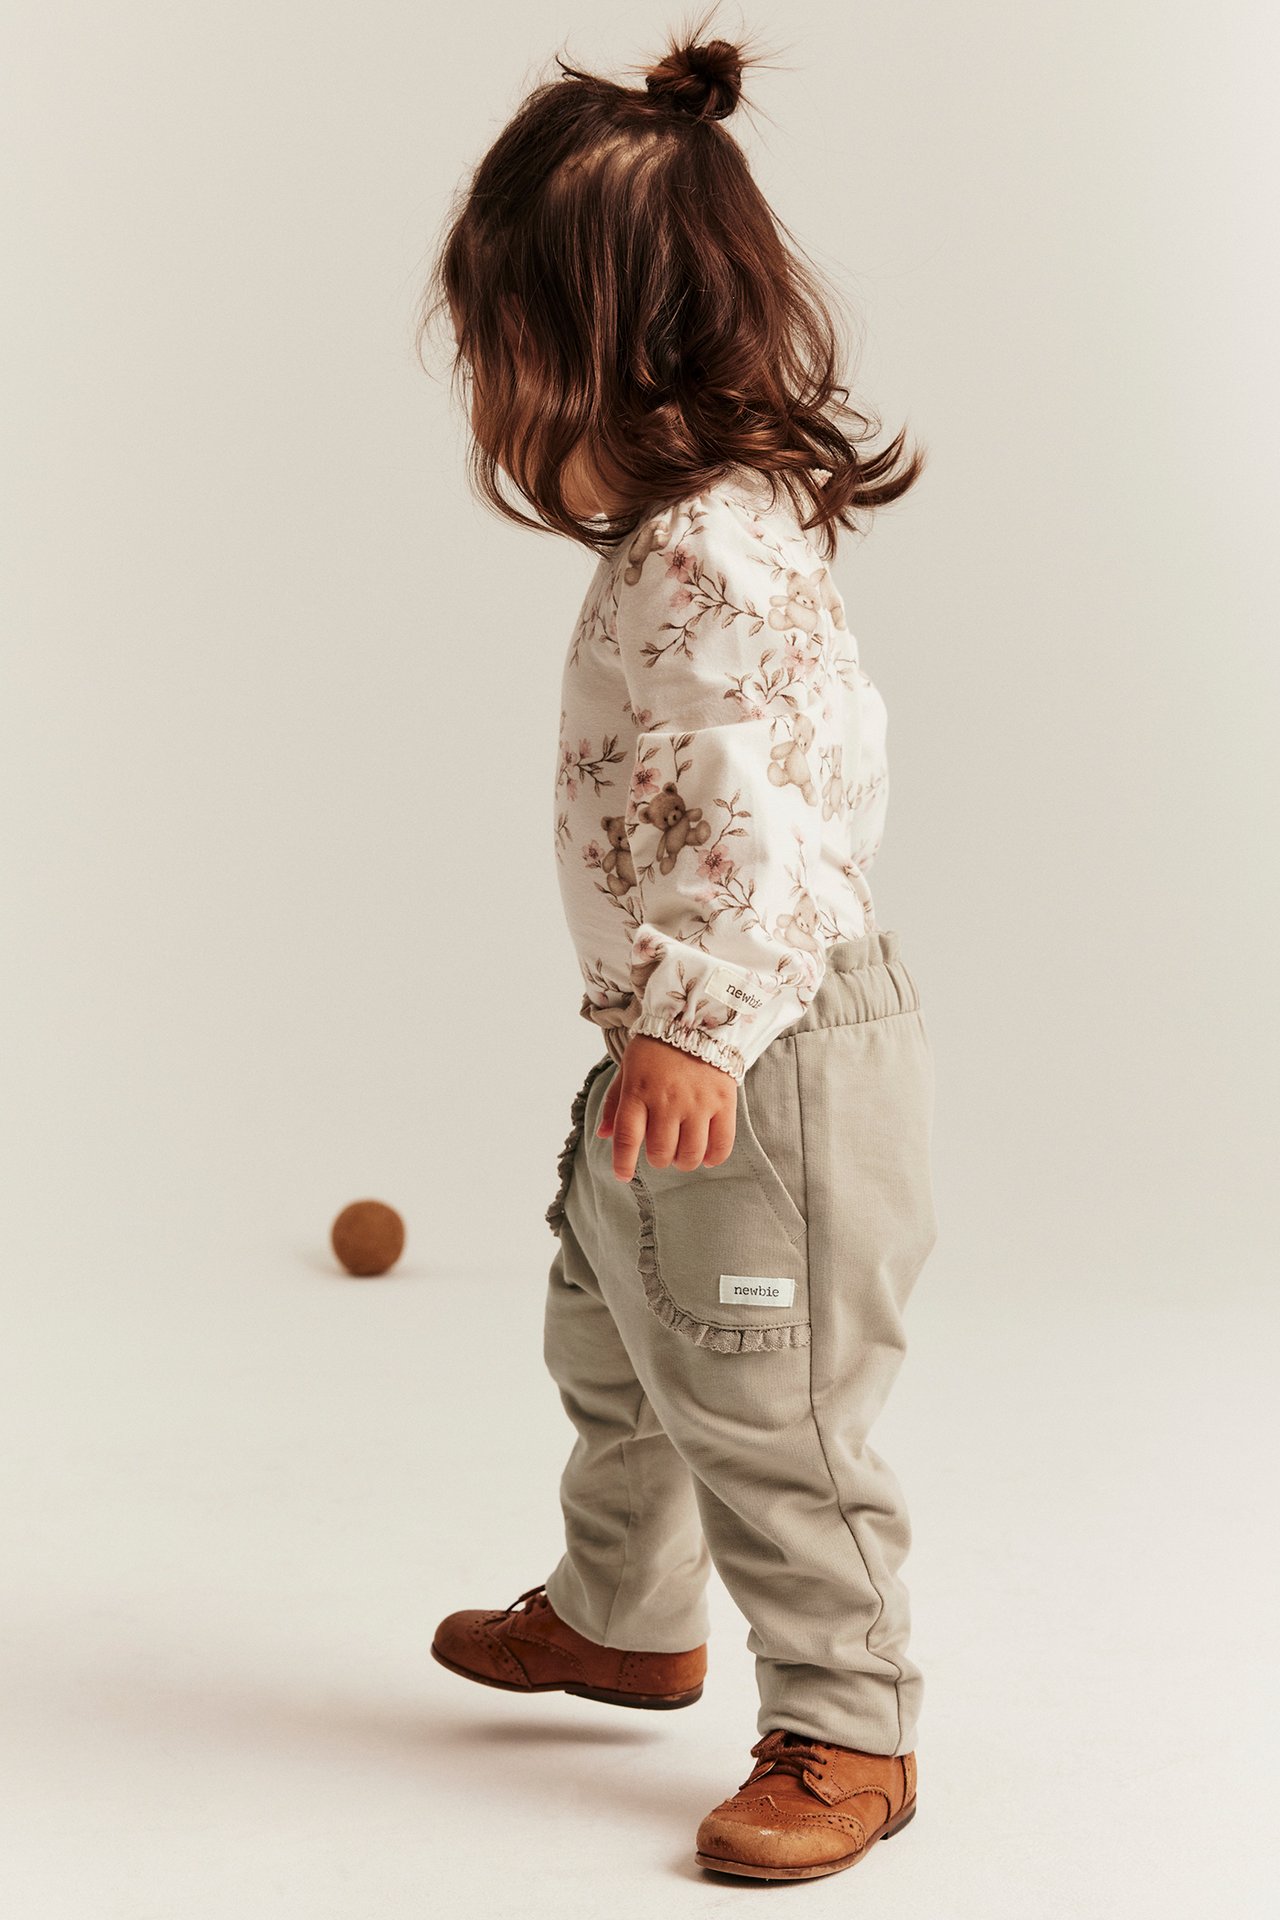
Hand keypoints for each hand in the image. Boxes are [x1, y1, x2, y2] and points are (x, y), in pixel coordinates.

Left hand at [596, 1033, 737, 1181]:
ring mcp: (697, 1102)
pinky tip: (706, 1155)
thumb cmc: (656, 1048)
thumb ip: (616, 1103)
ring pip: (689, 1155)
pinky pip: (721, 1145)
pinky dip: (713, 1158)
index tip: (623, 1175)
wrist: (696, 1019)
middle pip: (660, 1153)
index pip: (627, 1138)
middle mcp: (667, 1100)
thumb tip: (603, 1136)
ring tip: (683, 1153)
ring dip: (683, 1161)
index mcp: (638, 1091)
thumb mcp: (628, 1069)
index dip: (623, 1163)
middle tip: (661, 1151)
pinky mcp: (723, 1102)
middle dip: (658, 1159)